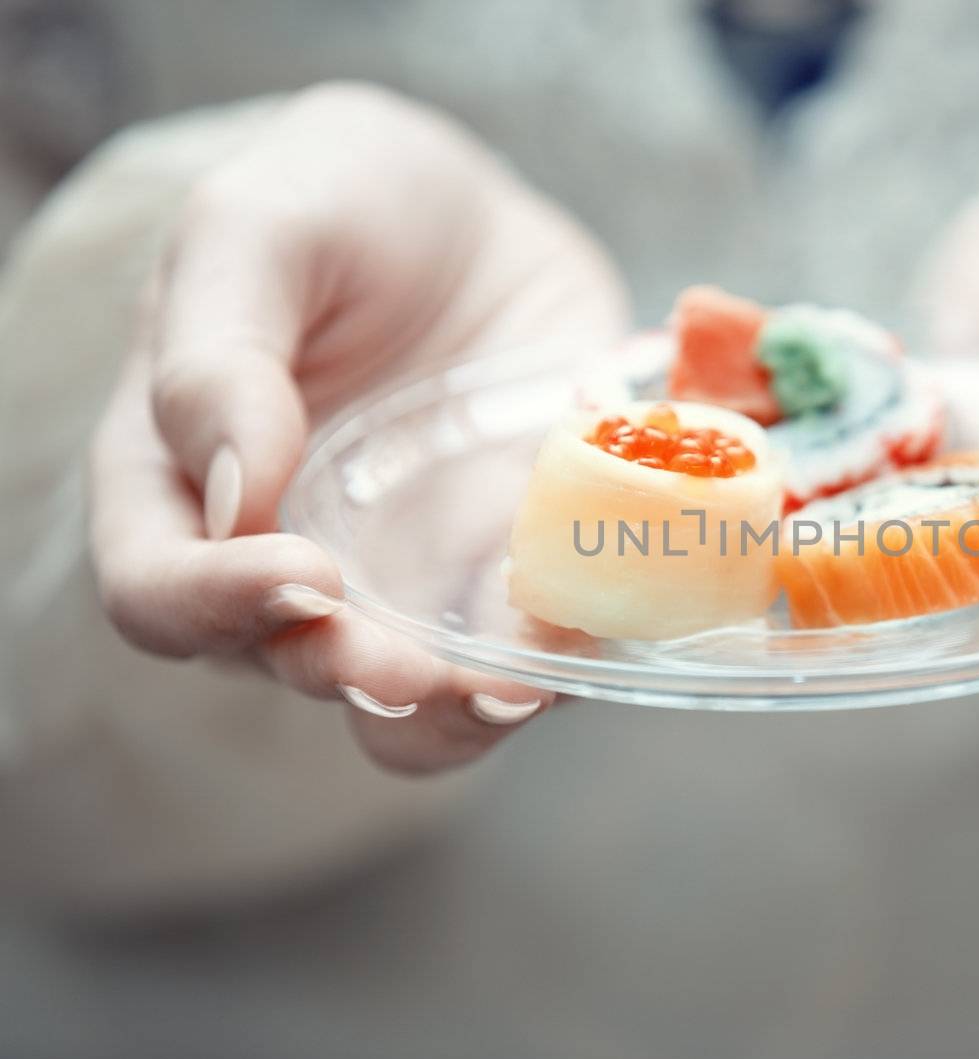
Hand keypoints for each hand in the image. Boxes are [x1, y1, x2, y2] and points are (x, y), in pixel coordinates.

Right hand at [90, 82, 628, 771]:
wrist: (471, 215)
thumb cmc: (335, 205)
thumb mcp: (257, 229)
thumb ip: (219, 353)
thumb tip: (236, 500)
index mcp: (183, 481)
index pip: (159, 591)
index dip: (214, 606)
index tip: (298, 573)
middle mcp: (292, 554)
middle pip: (297, 664)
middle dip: (356, 677)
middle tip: (411, 668)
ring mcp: (409, 577)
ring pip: (422, 701)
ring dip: (465, 709)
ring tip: (516, 683)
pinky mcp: (513, 570)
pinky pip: (535, 644)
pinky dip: (566, 649)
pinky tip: (596, 622)